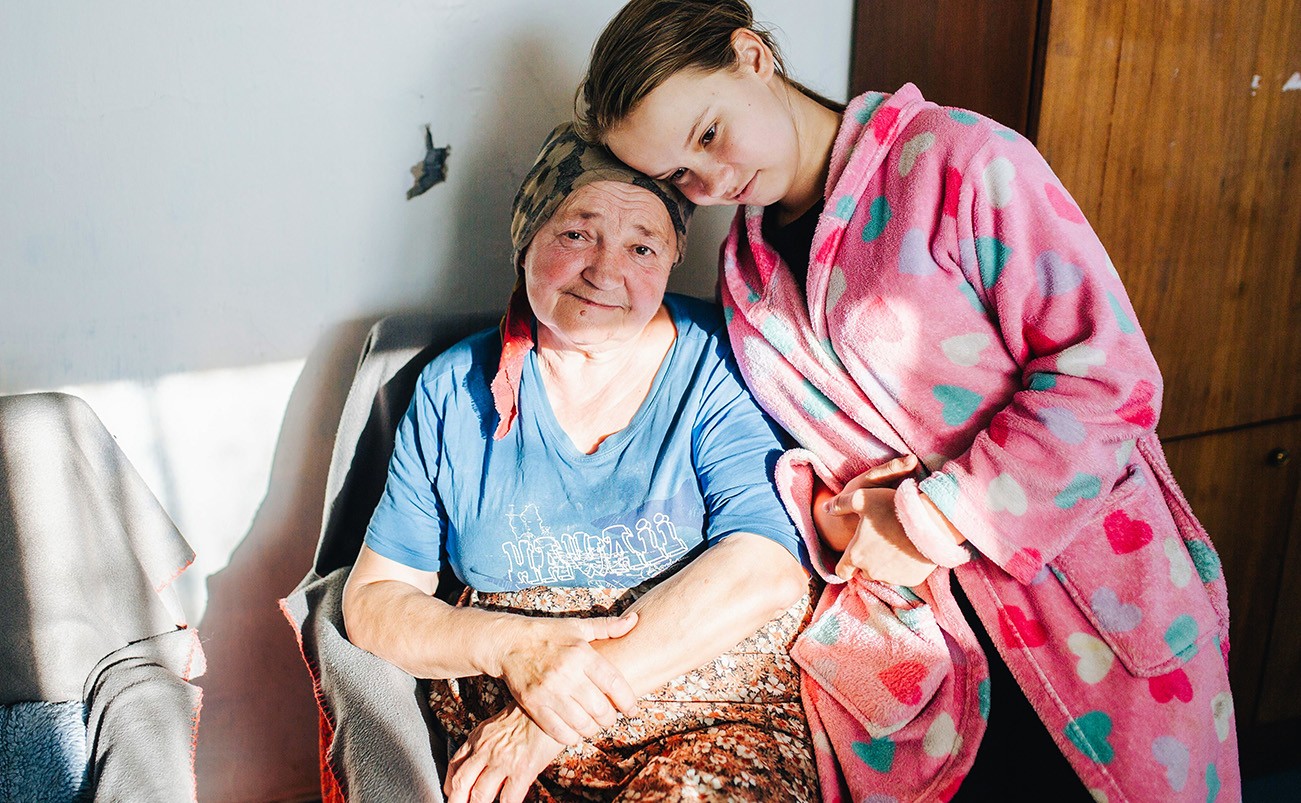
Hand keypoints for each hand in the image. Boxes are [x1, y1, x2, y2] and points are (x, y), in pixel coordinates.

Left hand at [444, 703, 564, 802]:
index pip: (454, 766)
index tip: (452, 794)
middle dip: (456, 801)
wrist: (552, 705)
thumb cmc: (528, 714)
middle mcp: (485, 750)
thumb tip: (481, 767)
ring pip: (479, 796)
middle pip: (460, 783)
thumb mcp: (497, 725)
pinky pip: (507, 799)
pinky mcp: (522, 770)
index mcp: (478, 738)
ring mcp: (502, 761)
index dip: (450, 785)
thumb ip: (485, 744)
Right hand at [496, 613, 638, 744]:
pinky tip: (575, 732)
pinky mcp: (533, 704)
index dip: (628, 700)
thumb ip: (607, 627)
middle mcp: (567, 673)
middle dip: (610, 718)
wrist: (509, 642)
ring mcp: (549, 690)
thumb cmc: (548, 634)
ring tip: (593, 725)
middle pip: (600, 709)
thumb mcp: (578, 626)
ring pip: (581, 724)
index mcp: (582, 653)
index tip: (632, 708)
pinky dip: (572, 737)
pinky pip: (558, 732)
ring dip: (592, 729)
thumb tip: (635, 621)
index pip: (614, 683)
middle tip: (610, 717)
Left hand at [823, 456, 935, 586]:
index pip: (842, 571)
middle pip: (864, 571)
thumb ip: (841, 504)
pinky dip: (904, 566)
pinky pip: (903, 575)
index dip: (845, 565)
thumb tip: (825, 507)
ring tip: (896, 542)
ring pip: (884, 574)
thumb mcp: (863, 498)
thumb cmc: (893, 507)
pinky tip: (910, 549)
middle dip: (869, 560)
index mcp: (856, 554)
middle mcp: (872, 571)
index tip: (851, 558)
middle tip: (880, 541)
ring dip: (886, 563)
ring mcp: (892, 578)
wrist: (930, 521)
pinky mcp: (911, 580)